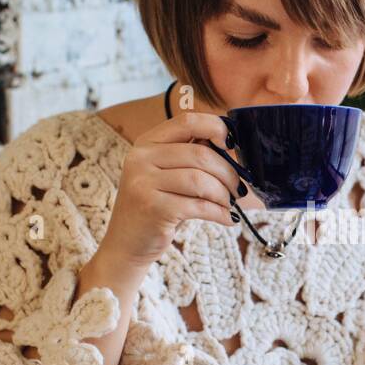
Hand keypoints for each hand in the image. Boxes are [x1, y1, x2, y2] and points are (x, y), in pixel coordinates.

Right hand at [99, 109, 240, 271]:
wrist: (126, 243)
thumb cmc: (155, 206)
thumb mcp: (165, 174)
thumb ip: (189, 156)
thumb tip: (230, 145)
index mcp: (146, 143)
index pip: (187, 121)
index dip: (216, 128)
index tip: (233, 145)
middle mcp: (141, 158)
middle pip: (200, 154)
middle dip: (228, 173)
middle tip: (238, 189)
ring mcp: (143, 183)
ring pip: (201, 180)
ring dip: (224, 194)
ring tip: (229, 204)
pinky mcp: (153, 208)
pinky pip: (198, 205)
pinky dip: (219, 213)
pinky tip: (226, 218)